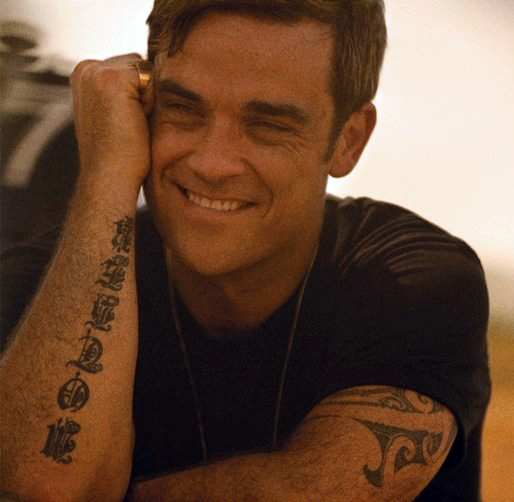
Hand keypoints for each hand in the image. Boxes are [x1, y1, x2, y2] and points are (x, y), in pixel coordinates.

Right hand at [70, 53, 154, 194]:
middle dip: (144, 95)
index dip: (139, 97)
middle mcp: (86, 68)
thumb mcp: (117, 114)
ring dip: (147, 99)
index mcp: (85, 75)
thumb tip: (152, 76)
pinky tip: (135, 120)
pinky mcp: (112, 78)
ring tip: (131, 123)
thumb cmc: (120, 155)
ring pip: (146, 71)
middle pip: (140, 66)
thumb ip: (125, 91)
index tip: (123, 123)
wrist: (110, 178)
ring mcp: (96, 71)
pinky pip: (151, 78)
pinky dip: (151, 102)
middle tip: (128, 125)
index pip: (132, 70)